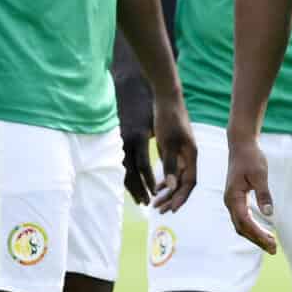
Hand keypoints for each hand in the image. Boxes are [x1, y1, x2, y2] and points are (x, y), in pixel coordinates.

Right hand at [115, 73, 155, 205]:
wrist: (134, 87)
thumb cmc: (153, 107)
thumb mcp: (163, 130)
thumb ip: (167, 153)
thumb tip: (172, 174)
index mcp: (138, 138)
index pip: (142, 167)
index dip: (149, 182)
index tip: (156, 195)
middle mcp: (126, 141)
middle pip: (130, 172)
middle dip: (139, 190)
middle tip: (147, 204)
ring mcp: (120, 140)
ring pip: (125, 169)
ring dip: (134, 186)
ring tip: (142, 199)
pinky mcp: (119, 140)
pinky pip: (124, 163)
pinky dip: (130, 176)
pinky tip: (136, 183)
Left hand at [150, 92, 196, 212]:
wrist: (166, 101)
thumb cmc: (168, 120)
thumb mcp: (167, 143)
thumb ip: (170, 165)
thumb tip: (170, 187)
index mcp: (191, 156)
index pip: (189, 182)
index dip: (181, 197)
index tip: (171, 209)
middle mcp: (188, 157)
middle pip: (183, 183)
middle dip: (172, 198)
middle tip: (159, 210)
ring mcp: (181, 154)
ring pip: (177, 178)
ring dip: (168, 191)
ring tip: (155, 203)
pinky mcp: (173, 150)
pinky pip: (171, 171)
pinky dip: (165, 181)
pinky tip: (156, 188)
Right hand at [223, 135, 277, 252]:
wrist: (241, 145)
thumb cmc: (251, 157)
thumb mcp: (260, 174)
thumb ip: (264, 194)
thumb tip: (269, 214)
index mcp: (233, 197)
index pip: (246, 223)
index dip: (258, 235)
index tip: (272, 244)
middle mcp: (230, 202)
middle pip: (242, 228)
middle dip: (257, 240)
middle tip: (273, 249)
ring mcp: (232, 200)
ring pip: (241, 224)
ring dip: (255, 235)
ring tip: (271, 243)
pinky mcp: (236, 198)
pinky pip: (242, 218)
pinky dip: (252, 227)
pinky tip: (262, 231)